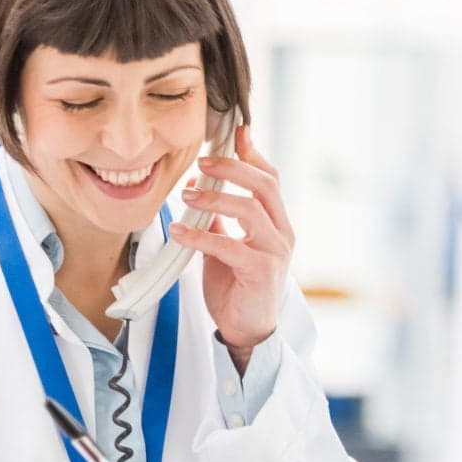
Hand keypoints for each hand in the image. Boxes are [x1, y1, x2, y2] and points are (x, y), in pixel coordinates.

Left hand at [170, 125, 293, 364]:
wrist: (247, 328)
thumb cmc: (237, 284)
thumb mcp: (225, 243)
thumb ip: (217, 219)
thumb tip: (197, 188)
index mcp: (275, 221)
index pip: (269, 178)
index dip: (253, 154)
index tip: (235, 133)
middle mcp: (281, 232)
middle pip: (265, 186)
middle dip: (233, 168)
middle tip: (201, 162)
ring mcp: (275, 252)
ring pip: (251, 212)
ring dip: (216, 199)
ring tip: (187, 195)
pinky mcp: (262, 273)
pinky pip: (231, 247)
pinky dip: (202, 236)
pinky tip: (180, 231)